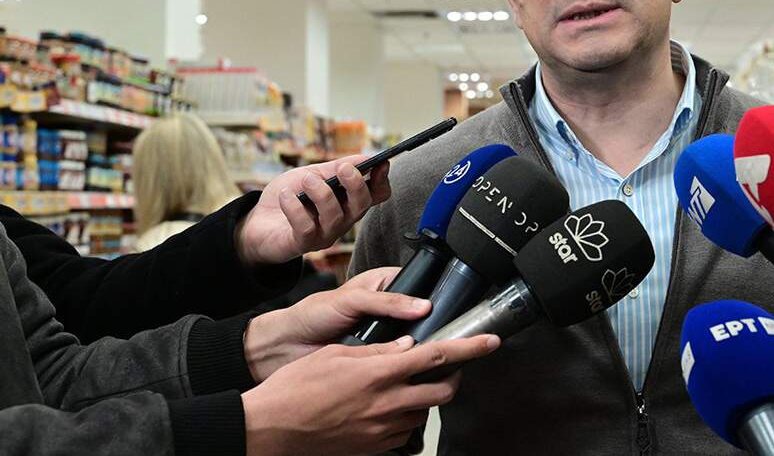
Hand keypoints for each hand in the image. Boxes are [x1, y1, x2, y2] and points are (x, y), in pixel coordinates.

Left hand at [235, 155, 391, 265]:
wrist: (258, 221)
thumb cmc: (289, 196)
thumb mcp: (312, 174)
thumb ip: (336, 168)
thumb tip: (364, 158)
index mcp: (348, 201)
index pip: (377, 195)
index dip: (382, 180)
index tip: (380, 163)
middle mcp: (342, 220)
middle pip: (362, 206)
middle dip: (355, 185)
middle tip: (343, 169)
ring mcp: (325, 234)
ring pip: (335, 216)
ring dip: (321, 193)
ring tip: (306, 180)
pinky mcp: (304, 244)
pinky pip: (306, 227)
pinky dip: (295, 207)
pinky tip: (285, 196)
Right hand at [242, 334, 499, 455]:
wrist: (270, 430)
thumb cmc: (295, 388)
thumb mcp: (336, 355)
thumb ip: (376, 351)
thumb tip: (405, 346)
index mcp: (380, 373)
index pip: (438, 357)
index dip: (470, 348)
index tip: (491, 340)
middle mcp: (387, 403)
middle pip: (443, 391)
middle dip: (453, 377)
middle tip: (447, 366)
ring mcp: (382, 429)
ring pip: (424, 412)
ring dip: (426, 397)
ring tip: (407, 385)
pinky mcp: (374, 447)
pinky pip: (403, 431)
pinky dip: (404, 417)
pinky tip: (387, 407)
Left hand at [243, 268, 429, 381]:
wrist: (286, 347)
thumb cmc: (311, 315)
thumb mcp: (351, 300)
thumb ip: (387, 301)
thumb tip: (421, 306)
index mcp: (382, 284)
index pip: (418, 284)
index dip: (431, 293)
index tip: (443, 306)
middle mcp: (386, 308)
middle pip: (419, 314)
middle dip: (425, 324)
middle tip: (436, 331)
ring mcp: (383, 333)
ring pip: (411, 338)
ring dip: (412, 345)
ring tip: (420, 349)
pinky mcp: (378, 356)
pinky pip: (397, 358)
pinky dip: (400, 361)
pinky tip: (404, 363)